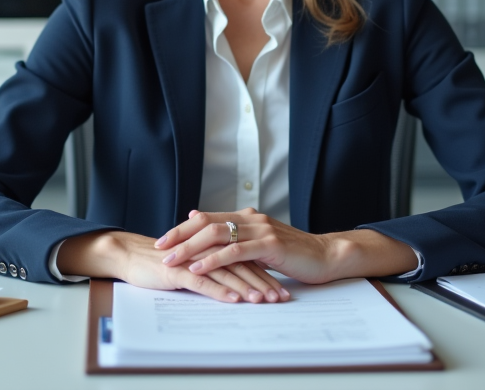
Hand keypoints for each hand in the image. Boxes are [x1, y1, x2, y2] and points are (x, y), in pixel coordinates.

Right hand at [56, 230, 285, 302]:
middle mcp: (206, 249)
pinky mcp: (178, 270)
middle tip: (281, 298)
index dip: (265, 273)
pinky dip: (221, 290)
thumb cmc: (162, 261)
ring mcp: (193, 258)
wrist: (131, 255)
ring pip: (227, 273)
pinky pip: (204, 281)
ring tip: (265, 301)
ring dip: (247, 287)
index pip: (245, 259)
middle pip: (241, 265)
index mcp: (212, 244)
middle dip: (263, 282)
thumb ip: (214, 261)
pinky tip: (236, 300)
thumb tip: (237, 275)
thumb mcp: (193, 260)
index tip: (282, 288)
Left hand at [156, 209, 419, 283]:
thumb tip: (205, 226)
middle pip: (206, 224)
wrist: (325, 256)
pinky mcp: (269, 245)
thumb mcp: (260, 244)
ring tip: (172, 260)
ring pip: (216, 235)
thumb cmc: (293, 254)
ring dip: (191, 248)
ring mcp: (260, 229)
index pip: (207, 219)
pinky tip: (198, 268)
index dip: (182, 229)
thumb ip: (236, 237)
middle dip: (179, 237)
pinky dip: (213, 259)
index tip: (162, 240)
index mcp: (247, 217)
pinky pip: (234, 251)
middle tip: (158, 249)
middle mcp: (251, 218)